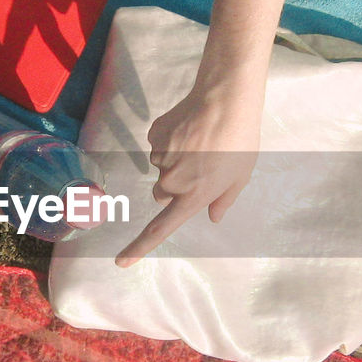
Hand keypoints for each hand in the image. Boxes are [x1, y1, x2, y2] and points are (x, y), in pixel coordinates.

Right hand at [115, 84, 260, 266]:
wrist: (226, 100)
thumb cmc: (239, 141)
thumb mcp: (240, 177)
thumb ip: (223, 200)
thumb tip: (213, 216)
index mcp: (192, 197)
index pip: (159, 229)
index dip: (138, 248)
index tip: (121, 261)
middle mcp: (172, 181)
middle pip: (162, 193)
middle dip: (176, 184)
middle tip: (201, 165)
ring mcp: (161, 157)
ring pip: (160, 168)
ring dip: (176, 160)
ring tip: (200, 142)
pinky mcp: (155, 136)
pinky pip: (158, 145)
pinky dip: (170, 141)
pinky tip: (189, 129)